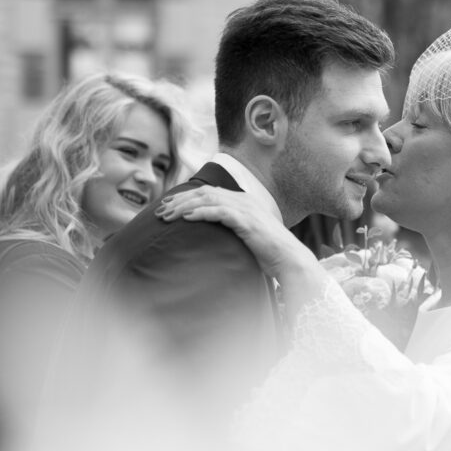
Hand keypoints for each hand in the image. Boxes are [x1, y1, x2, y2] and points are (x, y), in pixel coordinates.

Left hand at [155, 186, 315, 280]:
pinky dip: (200, 213)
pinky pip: (218, 212)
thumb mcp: (249, 236)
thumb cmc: (270, 253)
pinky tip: (186, 218)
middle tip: (160, 211)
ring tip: (167, 216)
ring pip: (207, 199)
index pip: (208, 191)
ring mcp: (245, 209)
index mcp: (243, 201)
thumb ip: (233, 228)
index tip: (168, 206)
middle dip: (179, 200)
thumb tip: (215, 233)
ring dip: (184, 206)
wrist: (290, 259)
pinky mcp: (246, 220)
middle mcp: (243, 200)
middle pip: (204, 192)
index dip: (185, 197)